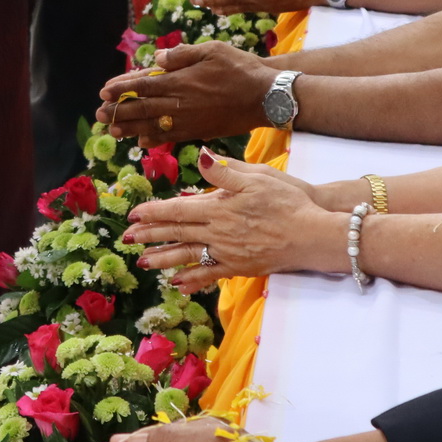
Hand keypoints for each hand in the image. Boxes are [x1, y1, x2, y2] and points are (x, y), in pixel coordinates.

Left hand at [97, 42, 273, 145]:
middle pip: (142, 108)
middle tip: (99, 115)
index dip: (121, 89)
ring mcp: (189, 120)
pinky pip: (171, 136)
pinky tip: (142, 140)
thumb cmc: (241, 68)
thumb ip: (182, 55)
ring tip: (112, 131)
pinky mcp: (199, 131)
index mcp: (181, 80)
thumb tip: (156, 60)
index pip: (142, 85)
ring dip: (130, 128)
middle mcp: (180, 103)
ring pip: (152, 125)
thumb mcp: (212, 50)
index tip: (103, 93)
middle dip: (118, 111)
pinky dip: (154, 139)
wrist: (266, 97)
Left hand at [123, 151, 333, 291]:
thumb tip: (202, 157)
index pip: (177, 211)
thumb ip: (225, 171)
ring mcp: (229, 254)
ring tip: (144, 263)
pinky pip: (211, 275)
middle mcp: (219, 234)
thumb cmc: (289, 201)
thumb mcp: (258, 177)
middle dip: (150, 236)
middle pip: (177, 234)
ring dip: (164, 259)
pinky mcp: (241, 268)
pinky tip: (179, 284)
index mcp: (219, 209)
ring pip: (189, 256)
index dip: (154, 213)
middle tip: (127, 239)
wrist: (314, 233)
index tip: (134, 215)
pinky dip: (193, 280)